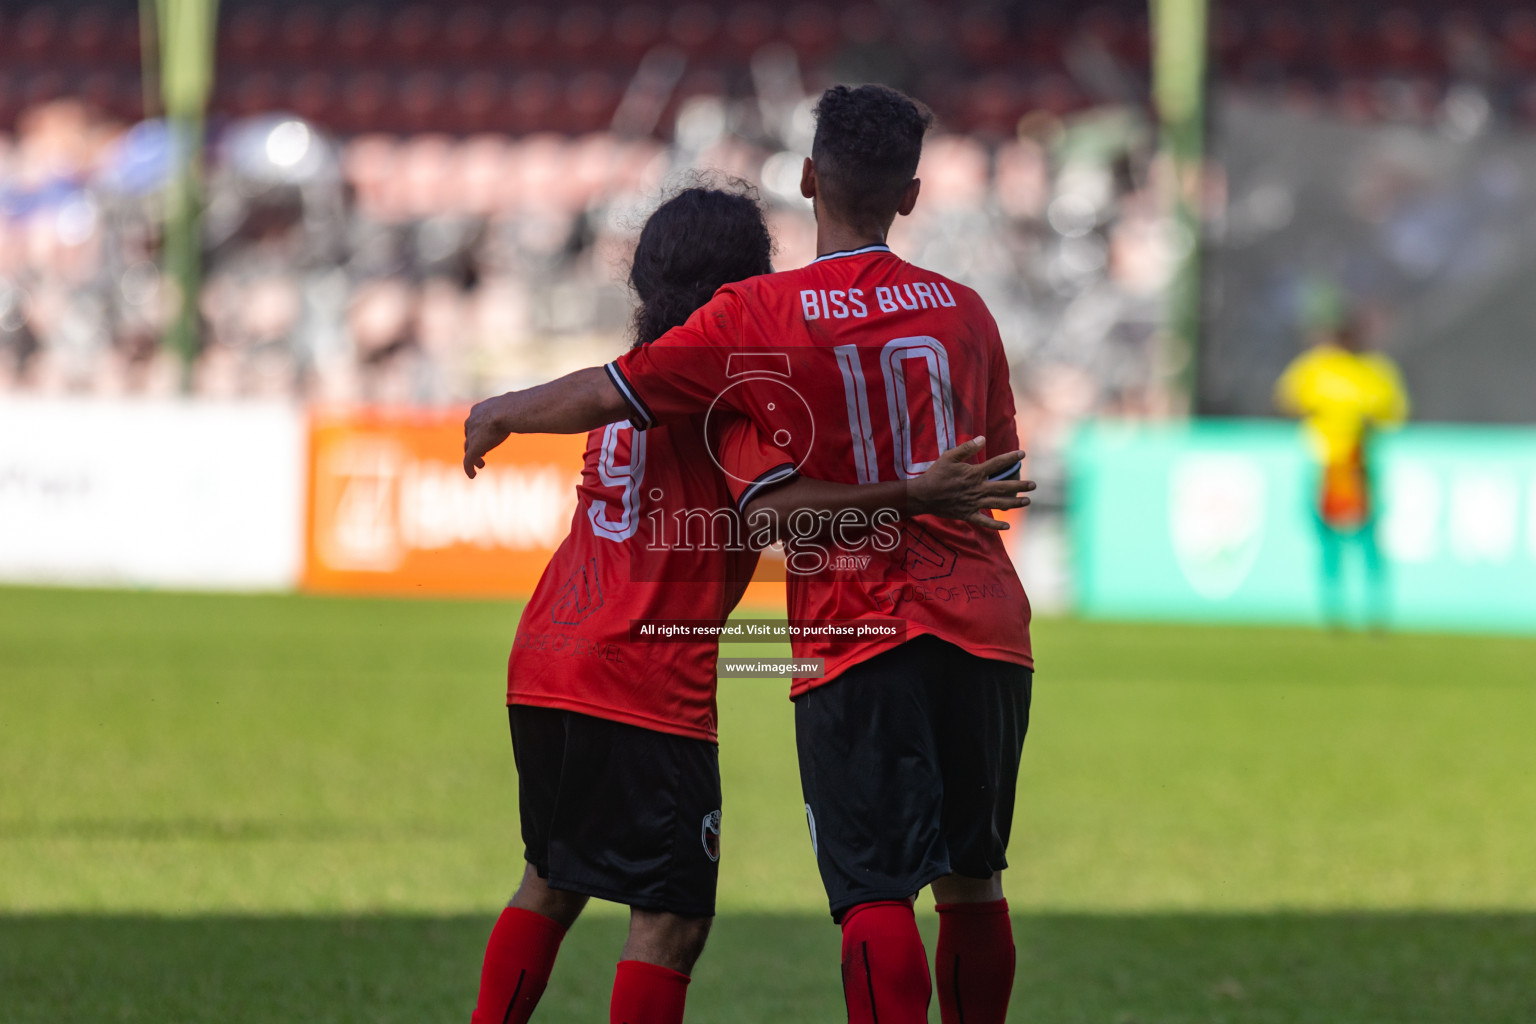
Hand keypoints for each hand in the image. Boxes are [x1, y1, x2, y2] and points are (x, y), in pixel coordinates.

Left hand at [463, 395, 512, 478]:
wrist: (507, 412)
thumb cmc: (516, 407)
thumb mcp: (515, 406)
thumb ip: (518, 410)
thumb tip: (533, 408)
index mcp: (478, 410)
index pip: (475, 422)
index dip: (480, 431)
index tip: (488, 438)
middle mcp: (471, 421)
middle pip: (470, 435)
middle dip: (474, 443)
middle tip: (483, 452)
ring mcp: (471, 435)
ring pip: (468, 448)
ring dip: (473, 457)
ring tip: (481, 465)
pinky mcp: (473, 449)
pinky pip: (467, 461)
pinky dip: (469, 469)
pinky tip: (472, 476)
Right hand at [908, 436, 1035, 529]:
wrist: (923, 495)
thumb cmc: (936, 474)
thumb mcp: (949, 457)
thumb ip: (966, 448)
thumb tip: (982, 438)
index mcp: (974, 473)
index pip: (997, 464)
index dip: (1010, 458)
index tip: (1022, 454)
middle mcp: (977, 488)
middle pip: (1004, 486)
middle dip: (1020, 485)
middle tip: (1034, 485)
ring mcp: (974, 503)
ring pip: (999, 503)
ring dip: (1014, 503)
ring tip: (1027, 501)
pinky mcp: (968, 514)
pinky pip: (984, 521)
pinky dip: (995, 525)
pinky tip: (1006, 526)